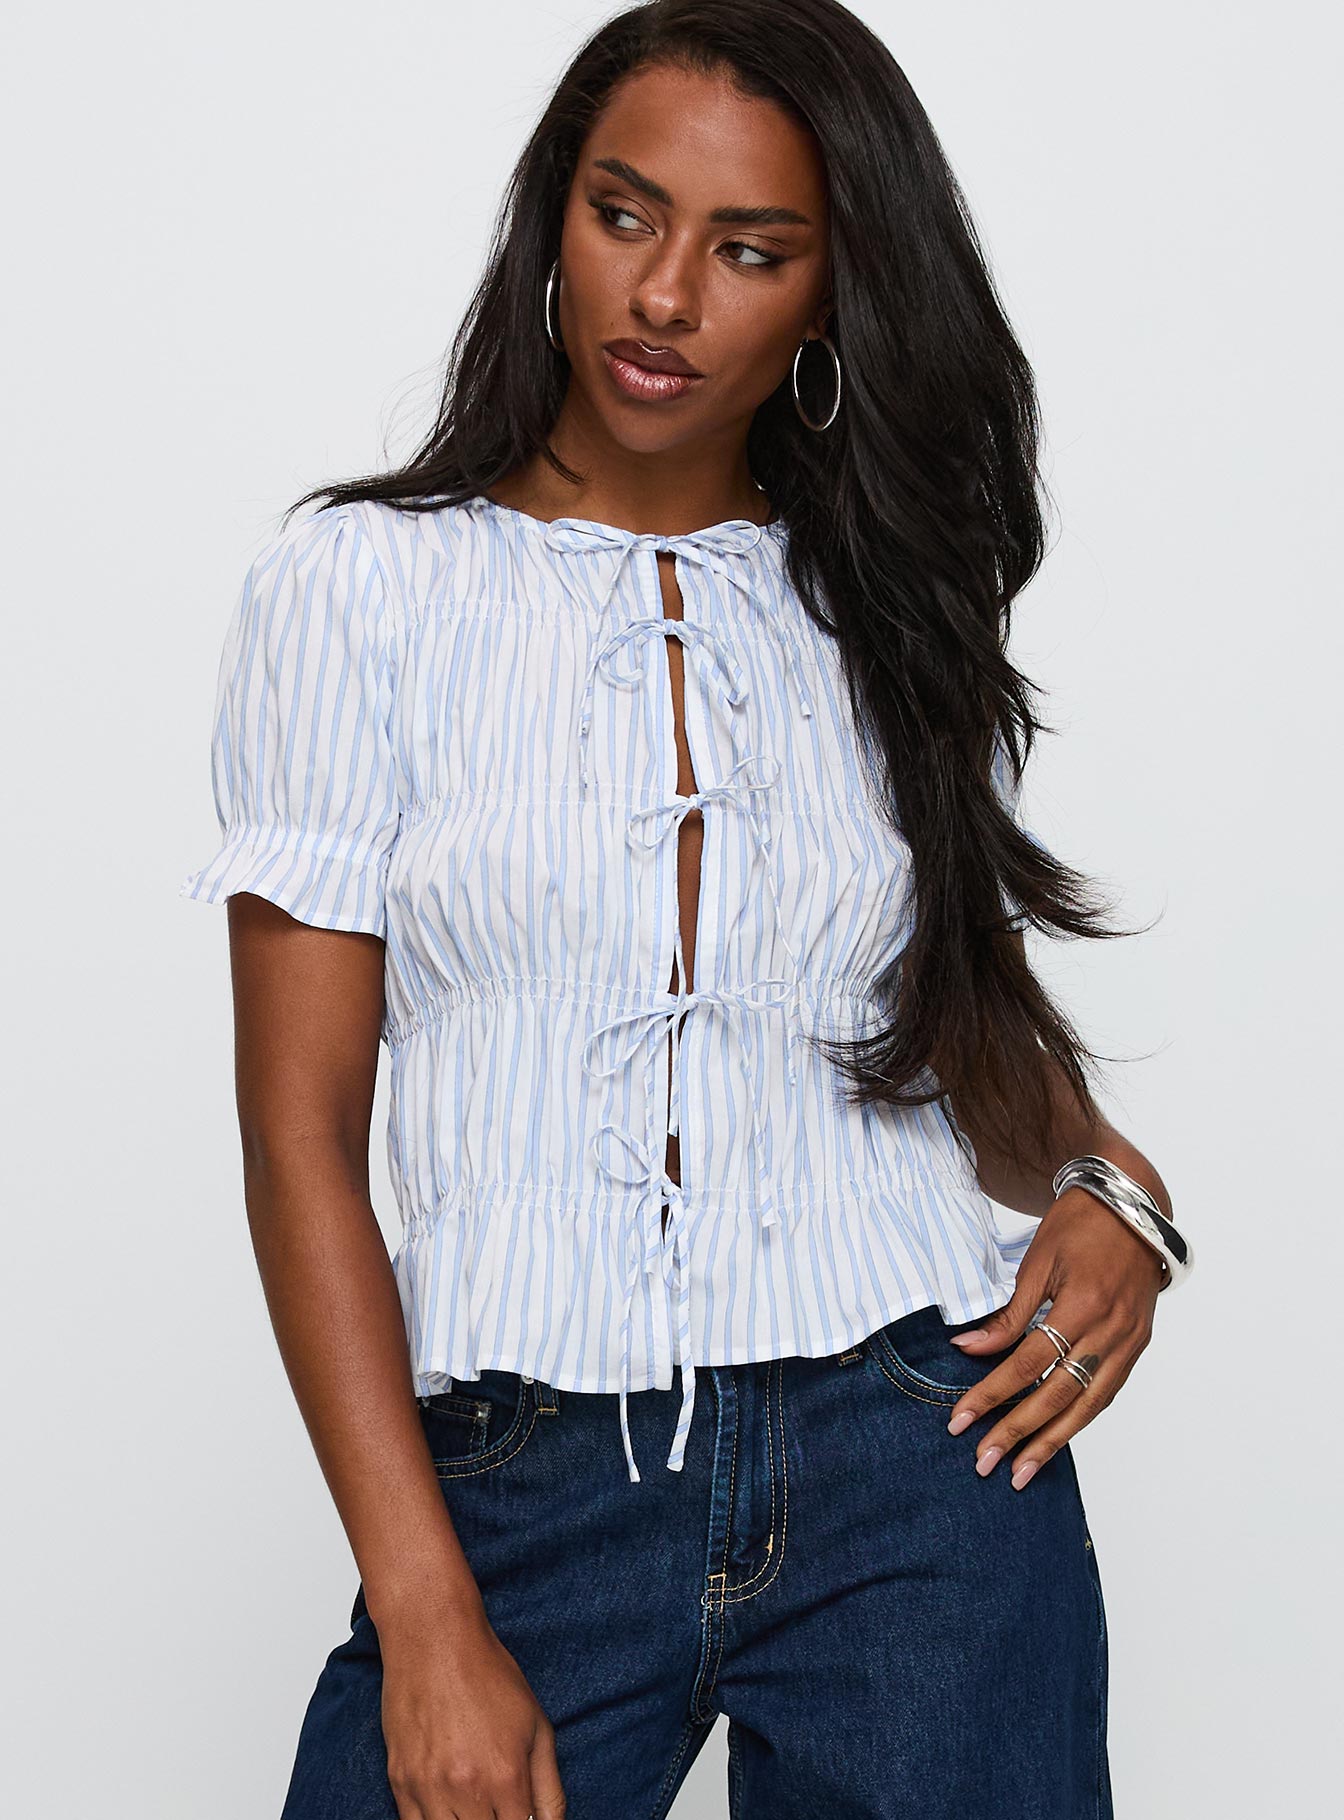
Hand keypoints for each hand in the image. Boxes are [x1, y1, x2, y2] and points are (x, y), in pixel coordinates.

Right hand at [378, 1591, 564, 1818]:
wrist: (434, 1639)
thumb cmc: (488, 1675)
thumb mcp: (537, 1725)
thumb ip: (549, 1788)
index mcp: (506, 1776)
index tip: (517, 1815)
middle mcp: (467, 1789)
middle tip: (496, 1807)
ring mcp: (428, 1788)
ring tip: (474, 1805)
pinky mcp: (400, 1782)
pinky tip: (446, 1808)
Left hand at [942, 1186, 1165, 1490]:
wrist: (1133, 1207)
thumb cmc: (1081, 1225)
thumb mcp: (1039, 1260)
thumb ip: (1009, 1313)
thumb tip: (969, 1349)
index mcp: (1082, 1306)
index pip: (1026, 1363)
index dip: (991, 1394)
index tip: (961, 1419)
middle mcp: (1110, 1332)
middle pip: (1058, 1395)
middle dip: (1018, 1432)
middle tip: (985, 1462)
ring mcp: (1128, 1343)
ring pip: (1087, 1406)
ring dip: (1052, 1442)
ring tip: (1021, 1471)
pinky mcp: (1137, 1346)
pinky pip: (1106, 1393)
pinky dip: (1080, 1420)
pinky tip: (1056, 1439)